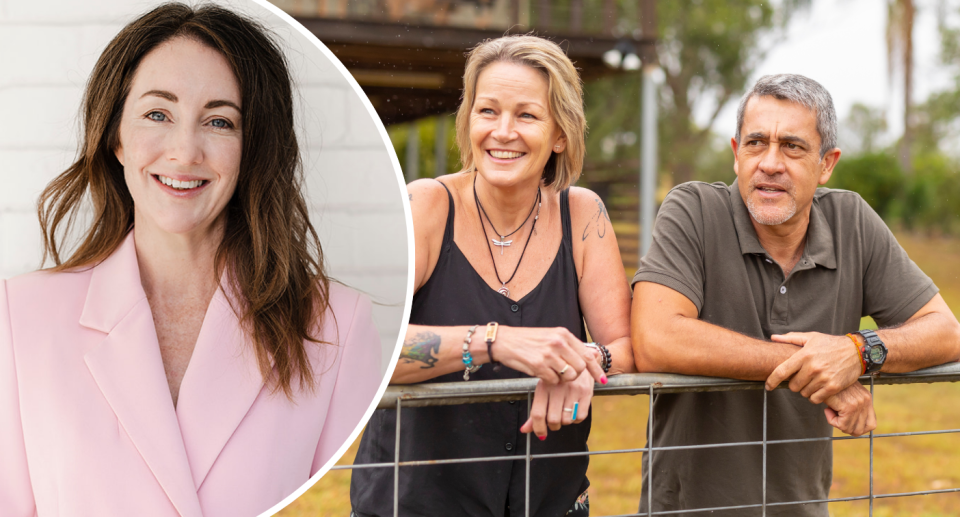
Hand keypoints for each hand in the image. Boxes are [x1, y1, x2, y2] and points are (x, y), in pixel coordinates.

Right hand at [492, 326, 606, 384]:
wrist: (504, 341)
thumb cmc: (528, 340)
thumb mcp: (551, 336)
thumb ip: (570, 346)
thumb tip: (593, 354)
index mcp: (563, 334)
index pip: (587, 354)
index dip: (596, 369)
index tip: (602, 380)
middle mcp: (558, 343)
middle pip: (580, 368)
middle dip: (574, 375)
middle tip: (564, 373)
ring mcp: (549, 354)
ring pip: (568, 376)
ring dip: (562, 379)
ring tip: (551, 371)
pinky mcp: (539, 365)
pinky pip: (553, 381)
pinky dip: (549, 380)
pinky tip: (541, 372)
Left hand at [520, 369, 593, 438]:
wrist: (580, 361)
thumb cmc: (559, 379)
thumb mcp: (544, 390)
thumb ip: (536, 410)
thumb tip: (525, 430)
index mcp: (543, 386)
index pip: (537, 414)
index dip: (538, 428)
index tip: (541, 434)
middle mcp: (557, 388)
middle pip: (553, 419)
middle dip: (553, 425)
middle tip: (554, 421)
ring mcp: (572, 390)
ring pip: (566, 420)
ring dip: (565, 421)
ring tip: (565, 412)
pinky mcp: (586, 393)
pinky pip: (580, 417)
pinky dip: (576, 419)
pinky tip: (574, 410)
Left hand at [765, 332, 861, 403]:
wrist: (856, 351)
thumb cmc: (831, 344)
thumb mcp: (811, 337)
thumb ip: (791, 338)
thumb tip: (773, 337)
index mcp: (804, 355)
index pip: (782, 371)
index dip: (772, 381)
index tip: (768, 386)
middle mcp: (812, 367)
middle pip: (793, 386)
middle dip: (795, 384)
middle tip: (801, 379)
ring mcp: (823, 378)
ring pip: (804, 393)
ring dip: (806, 390)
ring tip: (812, 382)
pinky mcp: (833, 387)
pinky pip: (816, 399)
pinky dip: (815, 396)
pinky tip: (818, 389)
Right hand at [823, 382, 876, 436]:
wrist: (824, 374)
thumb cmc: (831, 383)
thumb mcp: (847, 393)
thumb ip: (853, 405)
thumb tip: (850, 424)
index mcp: (867, 399)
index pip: (871, 425)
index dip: (858, 428)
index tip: (847, 422)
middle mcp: (865, 401)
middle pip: (859, 430)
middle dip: (845, 428)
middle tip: (836, 417)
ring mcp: (858, 404)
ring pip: (849, 429)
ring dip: (837, 423)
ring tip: (830, 411)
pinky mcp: (848, 407)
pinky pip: (841, 425)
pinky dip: (831, 420)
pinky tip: (827, 410)